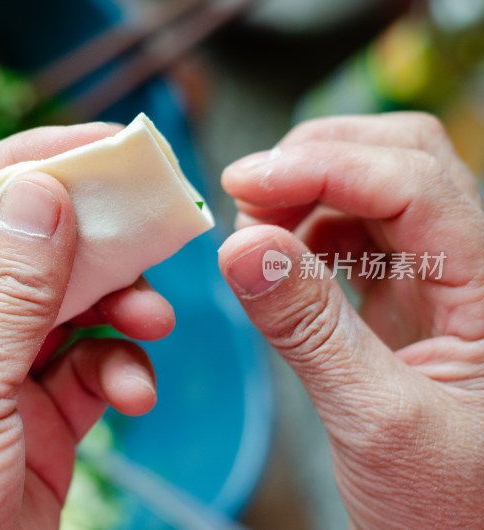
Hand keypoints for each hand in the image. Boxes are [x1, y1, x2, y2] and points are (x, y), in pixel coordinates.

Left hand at [0, 122, 173, 528]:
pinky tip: (136, 390)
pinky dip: (120, 371)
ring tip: (156, 318)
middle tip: (149, 215)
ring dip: (117, 308)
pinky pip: (88, 369)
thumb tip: (43, 193)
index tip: (95, 143)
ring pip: (65, 310)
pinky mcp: (37, 415)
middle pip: (21, 253)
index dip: (21, 165)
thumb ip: (10, 297)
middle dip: (87, 238)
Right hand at [218, 113, 483, 527]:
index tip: (242, 182)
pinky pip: (363, 238)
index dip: (321, 168)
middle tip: (246, 197)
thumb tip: (241, 247)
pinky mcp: (413, 303)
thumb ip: (308, 328)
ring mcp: (446, 283)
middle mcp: (477, 269)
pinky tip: (283, 260)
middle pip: (403, 161)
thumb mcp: (374, 420)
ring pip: (380, 191)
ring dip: (310, 194)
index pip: (413, 182)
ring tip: (257, 234)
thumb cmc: (450, 507)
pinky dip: (312, 232)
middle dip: (317, 162)